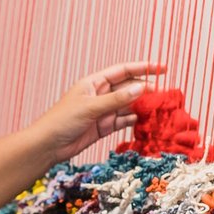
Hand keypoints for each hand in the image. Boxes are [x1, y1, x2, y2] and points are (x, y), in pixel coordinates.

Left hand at [33, 60, 167, 161]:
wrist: (48, 145)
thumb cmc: (63, 120)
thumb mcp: (91, 107)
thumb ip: (117, 99)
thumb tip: (140, 88)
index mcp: (94, 82)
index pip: (123, 70)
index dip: (143, 68)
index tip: (162, 68)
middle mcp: (100, 94)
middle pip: (128, 88)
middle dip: (146, 89)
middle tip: (164, 94)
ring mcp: (103, 111)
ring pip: (127, 106)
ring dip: (142, 106)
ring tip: (159, 108)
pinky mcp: (103, 127)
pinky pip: (123, 121)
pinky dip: (134, 121)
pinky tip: (145, 121)